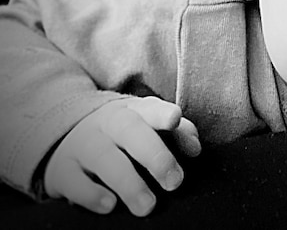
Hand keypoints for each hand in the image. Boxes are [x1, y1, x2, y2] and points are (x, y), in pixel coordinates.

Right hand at [43, 96, 200, 215]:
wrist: (68, 133)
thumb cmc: (124, 132)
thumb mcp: (149, 124)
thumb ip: (178, 133)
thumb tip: (195, 148)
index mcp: (135, 110)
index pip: (151, 108)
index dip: (163, 113)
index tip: (175, 119)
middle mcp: (109, 123)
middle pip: (131, 132)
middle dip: (155, 156)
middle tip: (175, 182)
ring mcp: (84, 144)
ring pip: (105, 159)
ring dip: (128, 183)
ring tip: (148, 206)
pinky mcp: (63, 170)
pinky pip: (75, 182)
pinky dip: (91, 194)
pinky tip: (110, 205)